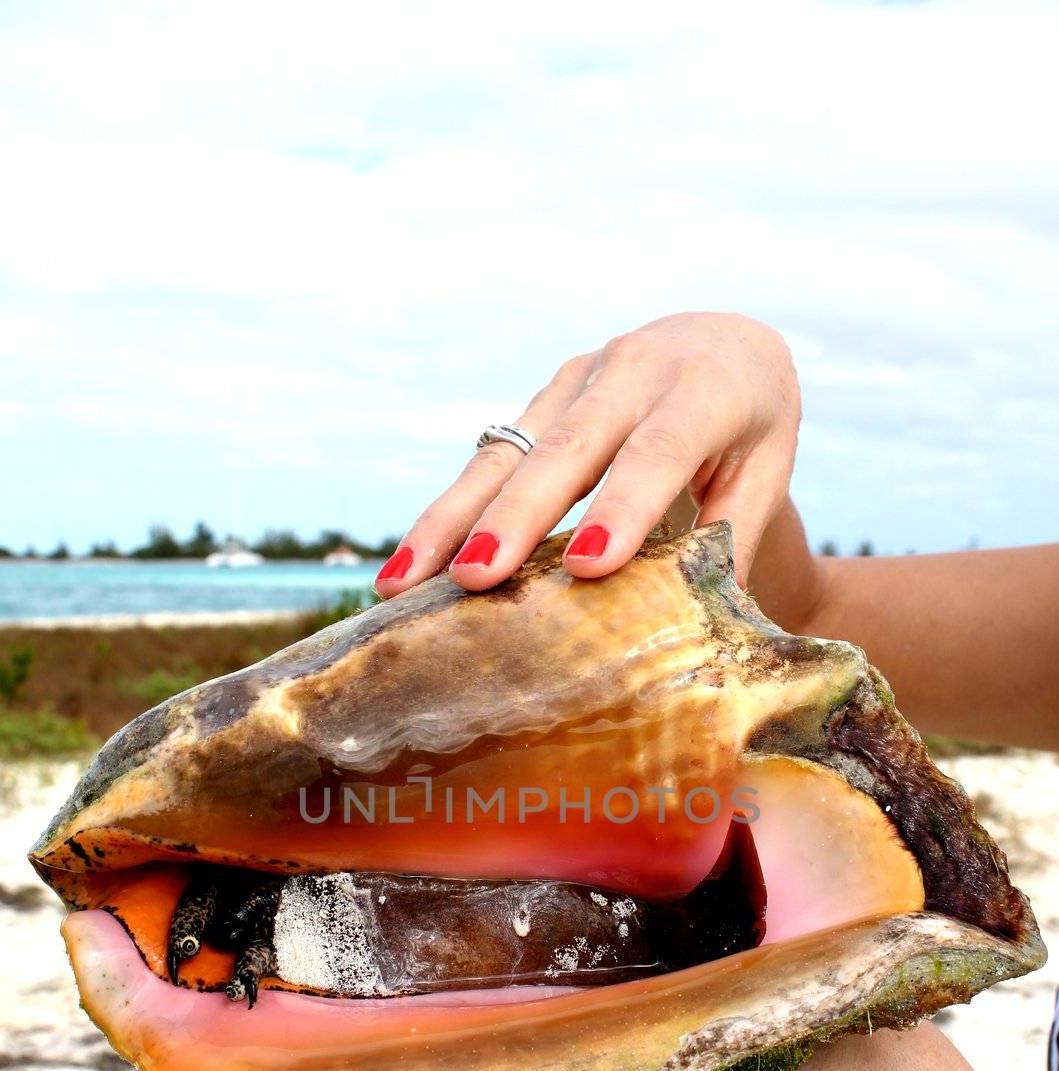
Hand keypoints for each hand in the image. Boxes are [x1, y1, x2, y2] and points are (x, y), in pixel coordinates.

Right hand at [375, 312, 800, 596]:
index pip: (658, 449)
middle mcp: (632, 371)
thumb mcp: (764, 471)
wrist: (721, 343)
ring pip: (507, 454)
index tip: (588, 565)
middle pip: (566, 449)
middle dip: (516, 516)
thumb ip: (738, 539)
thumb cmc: (750, 425)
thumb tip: (713, 632)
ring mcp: (576, 381)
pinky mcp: (541, 399)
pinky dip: (446, 516)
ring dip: (451, 520)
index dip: (623, 505)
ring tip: (402, 585)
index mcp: (703, 388)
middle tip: (475, 578)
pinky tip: (407, 570)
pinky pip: (488, 460)